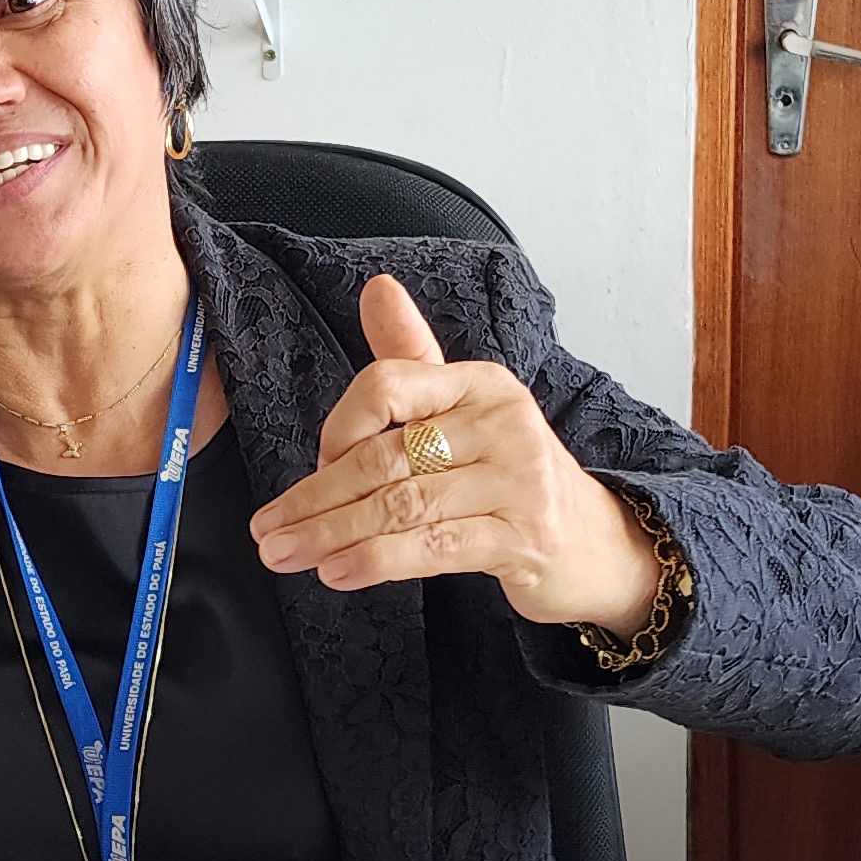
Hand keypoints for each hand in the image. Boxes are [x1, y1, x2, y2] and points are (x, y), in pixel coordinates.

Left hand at [249, 276, 664, 633]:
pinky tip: (338, 573)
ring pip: (401, 506)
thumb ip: (412, 355)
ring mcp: (517, 481)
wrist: (594, 542)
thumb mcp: (465, 409)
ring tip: (285, 554)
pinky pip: (434, 548)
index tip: (315, 466)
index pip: (387, 385)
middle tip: (267, 530)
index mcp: (480, 383)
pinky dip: (377, 561)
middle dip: (315, 497)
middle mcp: (502, 423)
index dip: (338, 428)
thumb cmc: (511, 474)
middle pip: (385, 456)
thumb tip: (377, 287)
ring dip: (331, 534)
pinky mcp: (523, 537)